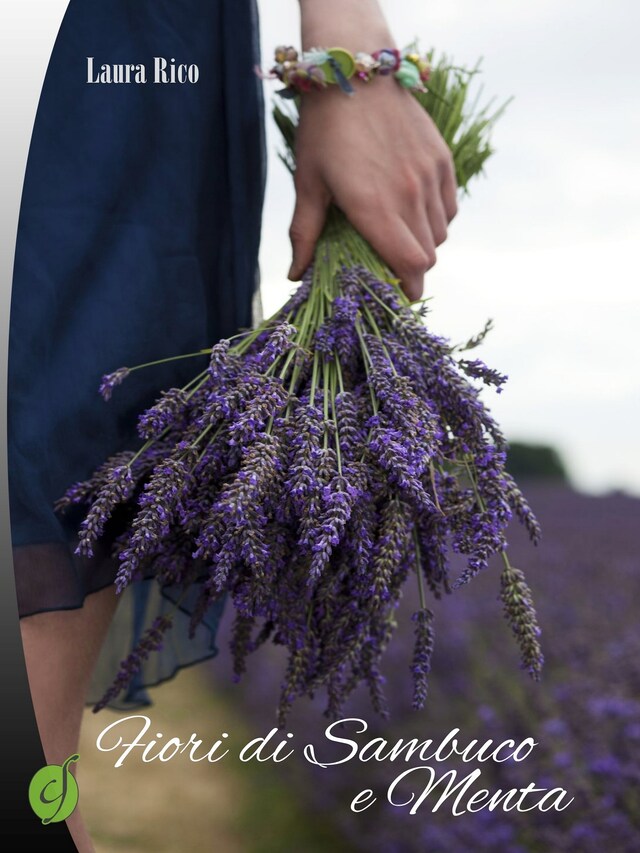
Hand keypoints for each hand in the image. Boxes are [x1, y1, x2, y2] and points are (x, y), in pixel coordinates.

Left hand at [288, 78, 457, 299]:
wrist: (354, 70)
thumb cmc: (323, 130)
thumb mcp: (308, 183)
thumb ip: (305, 233)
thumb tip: (295, 276)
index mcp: (375, 208)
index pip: (410, 265)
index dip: (408, 288)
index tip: (396, 295)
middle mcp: (409, 196)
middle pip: (427, 255)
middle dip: (412, 269)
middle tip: (391, 267)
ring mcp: (429, 177)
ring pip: (440, 233)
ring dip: (423, 243)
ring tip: (399, 236)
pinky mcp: (441, 160)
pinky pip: (449, 207)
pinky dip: (437, 218)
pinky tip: (414, 211)